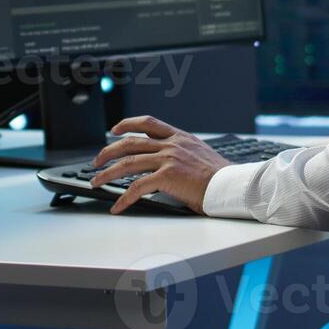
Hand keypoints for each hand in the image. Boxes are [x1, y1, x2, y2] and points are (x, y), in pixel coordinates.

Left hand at [90, 116, 231, 214]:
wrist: (232, 185)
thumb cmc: (220, 176)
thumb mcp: (200, 154)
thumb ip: (182, 153)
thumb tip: (169, 162)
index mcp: (179, 137)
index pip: (148, 122)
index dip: (128, 123)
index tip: (115, 129)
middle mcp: (171, 145)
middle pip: (130, 142)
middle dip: (108, 151)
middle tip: (97, 161)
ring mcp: (168, 159)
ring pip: (128, 163)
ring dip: (108, 173)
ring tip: (96, 182)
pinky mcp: (168, 177)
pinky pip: (137, 187)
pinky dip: (123, 198)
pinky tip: (117, 206)